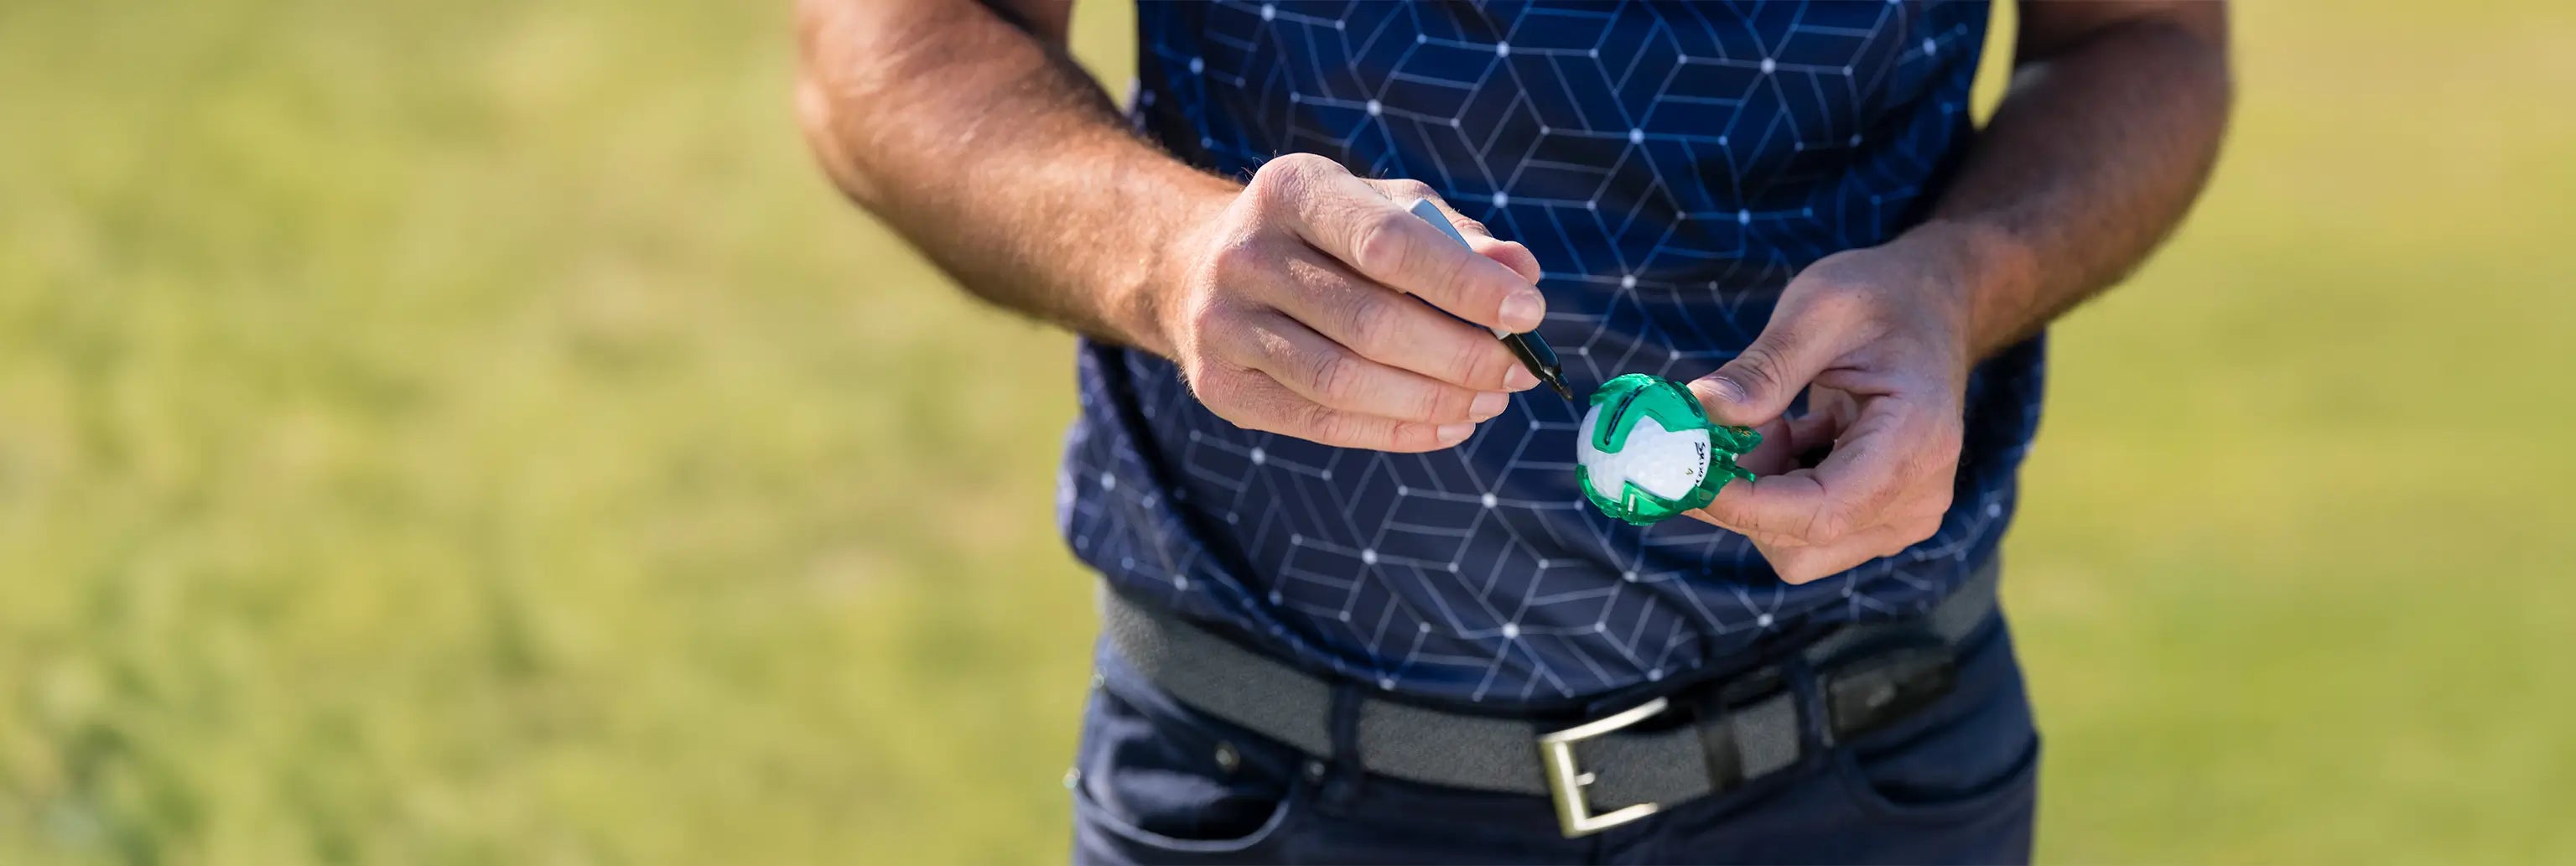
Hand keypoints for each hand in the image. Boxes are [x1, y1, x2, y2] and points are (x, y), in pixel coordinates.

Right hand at [1148, 154, 1546, 451]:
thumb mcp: (1381, 207)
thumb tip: (1521, 273)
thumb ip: (1453, 237)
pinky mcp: (1220, 387)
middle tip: (1519, 372)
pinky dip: (1396, 431)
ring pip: (1344, 382)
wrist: (1194, 268)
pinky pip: (1320, 422)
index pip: (1387, 244)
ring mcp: (1222, 325)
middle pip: (1370, 322)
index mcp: (1292, 190)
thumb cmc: (1319, 236)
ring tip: (1489, 402)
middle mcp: (1246, 254)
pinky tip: (1447, 425)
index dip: (1464, 284)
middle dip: (1461, 355)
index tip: (1530, 313)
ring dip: (1433, 400)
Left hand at [1683, 233, 1979, 583]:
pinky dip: (1776, 491)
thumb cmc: (1881, 298)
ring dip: (1759, 493)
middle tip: (1730, 428)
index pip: (1820, 511)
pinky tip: (1789, 434)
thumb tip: (1701, 409)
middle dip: (1744, 495)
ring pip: (1798, 546)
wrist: (1931, 308)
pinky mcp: (1881, 518)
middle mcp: (1917, 497)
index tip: (1682, 472)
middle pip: (1802, 542)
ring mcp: (1902, 516)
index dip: (1742, 505)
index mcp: (1915, 443)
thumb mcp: (1820, 308)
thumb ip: (1764, 366)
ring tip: (1774, 421)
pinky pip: (1808, 532)